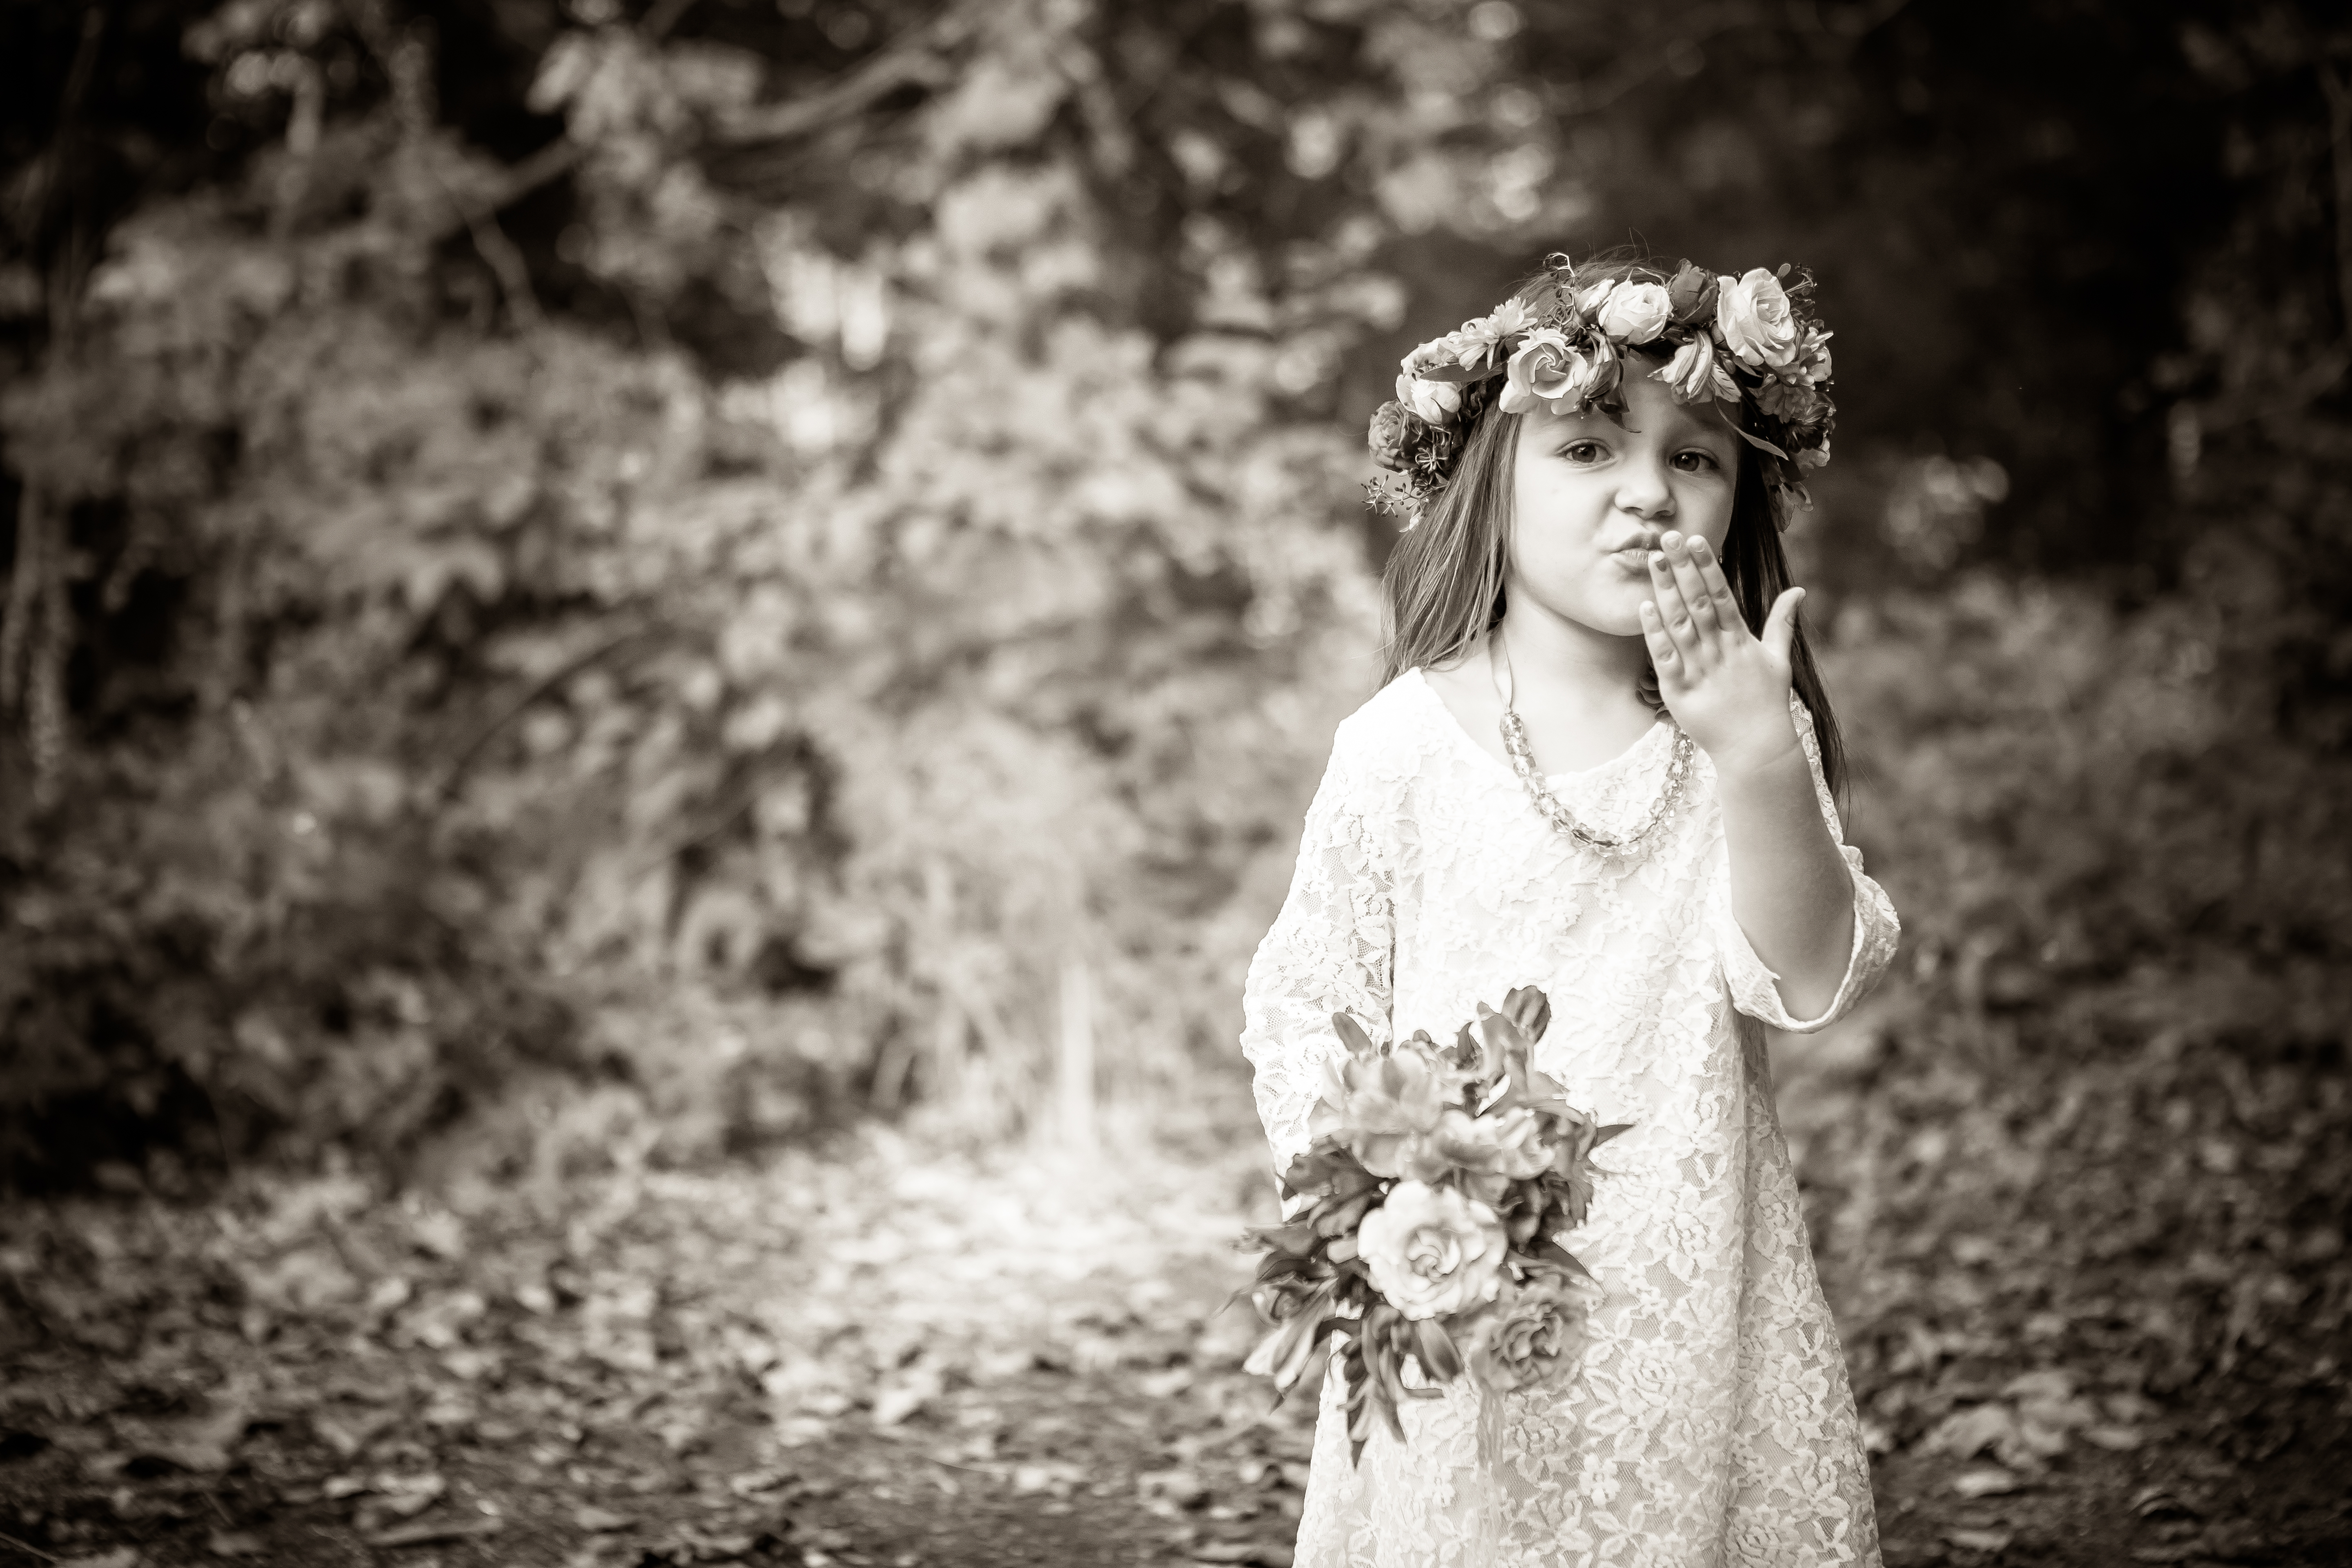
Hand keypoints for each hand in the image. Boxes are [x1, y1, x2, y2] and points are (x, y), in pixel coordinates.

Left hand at [1638, 531, 1801, 779]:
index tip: (1696, 540)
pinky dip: (1655, 632)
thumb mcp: (1778, 659)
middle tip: (1667, 537)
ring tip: (1653, 560)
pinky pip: (1665, 657)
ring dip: (1665, 590)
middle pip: (1698, 602)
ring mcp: (1700, 670)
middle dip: (1683, 568)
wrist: (1756, 748)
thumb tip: (1799, 590)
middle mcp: (1720, 651)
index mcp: (1741, 640)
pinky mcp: (1680, 691)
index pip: (1722, 595)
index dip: (1707, 566)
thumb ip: (1783, 623)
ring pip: (1679, 623)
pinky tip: (1644, 607)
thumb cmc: (1767, 703)